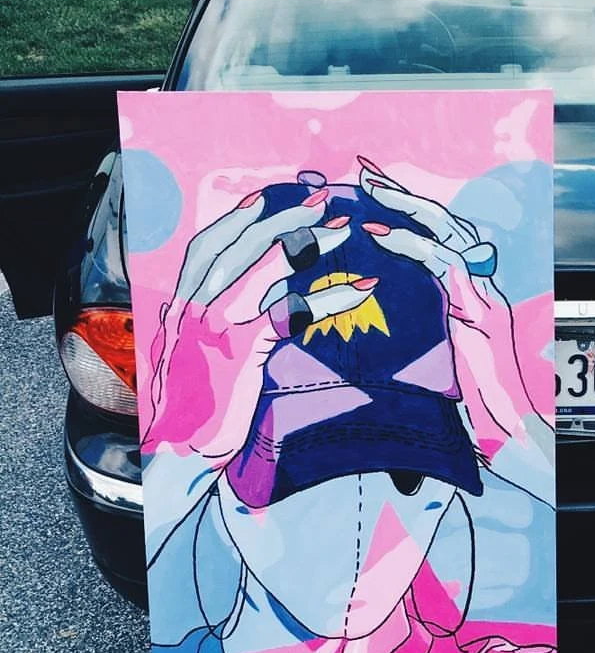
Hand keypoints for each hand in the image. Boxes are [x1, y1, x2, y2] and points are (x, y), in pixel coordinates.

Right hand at [146, 186, 365, 462]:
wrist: (181, 453)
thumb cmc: (191, 406)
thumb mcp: (191, 355)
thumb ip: (204, 322)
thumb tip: (227, 296)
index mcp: (179, 305)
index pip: (207, 247)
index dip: (238, 219)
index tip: (268, 199)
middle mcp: (193, 310)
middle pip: (239, 249)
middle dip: (281, 219)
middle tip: (319, 200)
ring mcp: (216, 330)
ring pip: (265, 272)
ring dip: (308, 246)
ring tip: (342, 231)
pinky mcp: (243, 353)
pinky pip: (291, 312)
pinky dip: (329, 296)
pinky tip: (358, 288)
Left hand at [355, 155, 553, 481]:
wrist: (516, 436)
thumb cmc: (481, 410)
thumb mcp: (443, 360)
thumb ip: (423, 331)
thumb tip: (380, 315)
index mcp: (474, 296)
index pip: (443, 240)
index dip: (409, 214)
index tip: (375, 194)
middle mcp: (484, 289)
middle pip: (446, 224)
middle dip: (403, 196)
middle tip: (366, 173)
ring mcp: (485, 298)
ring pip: (447, 233)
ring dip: (405, 208)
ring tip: (369, 191)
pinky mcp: (481, 311)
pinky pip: (445, 263)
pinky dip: (411, 245)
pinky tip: (380, 235)